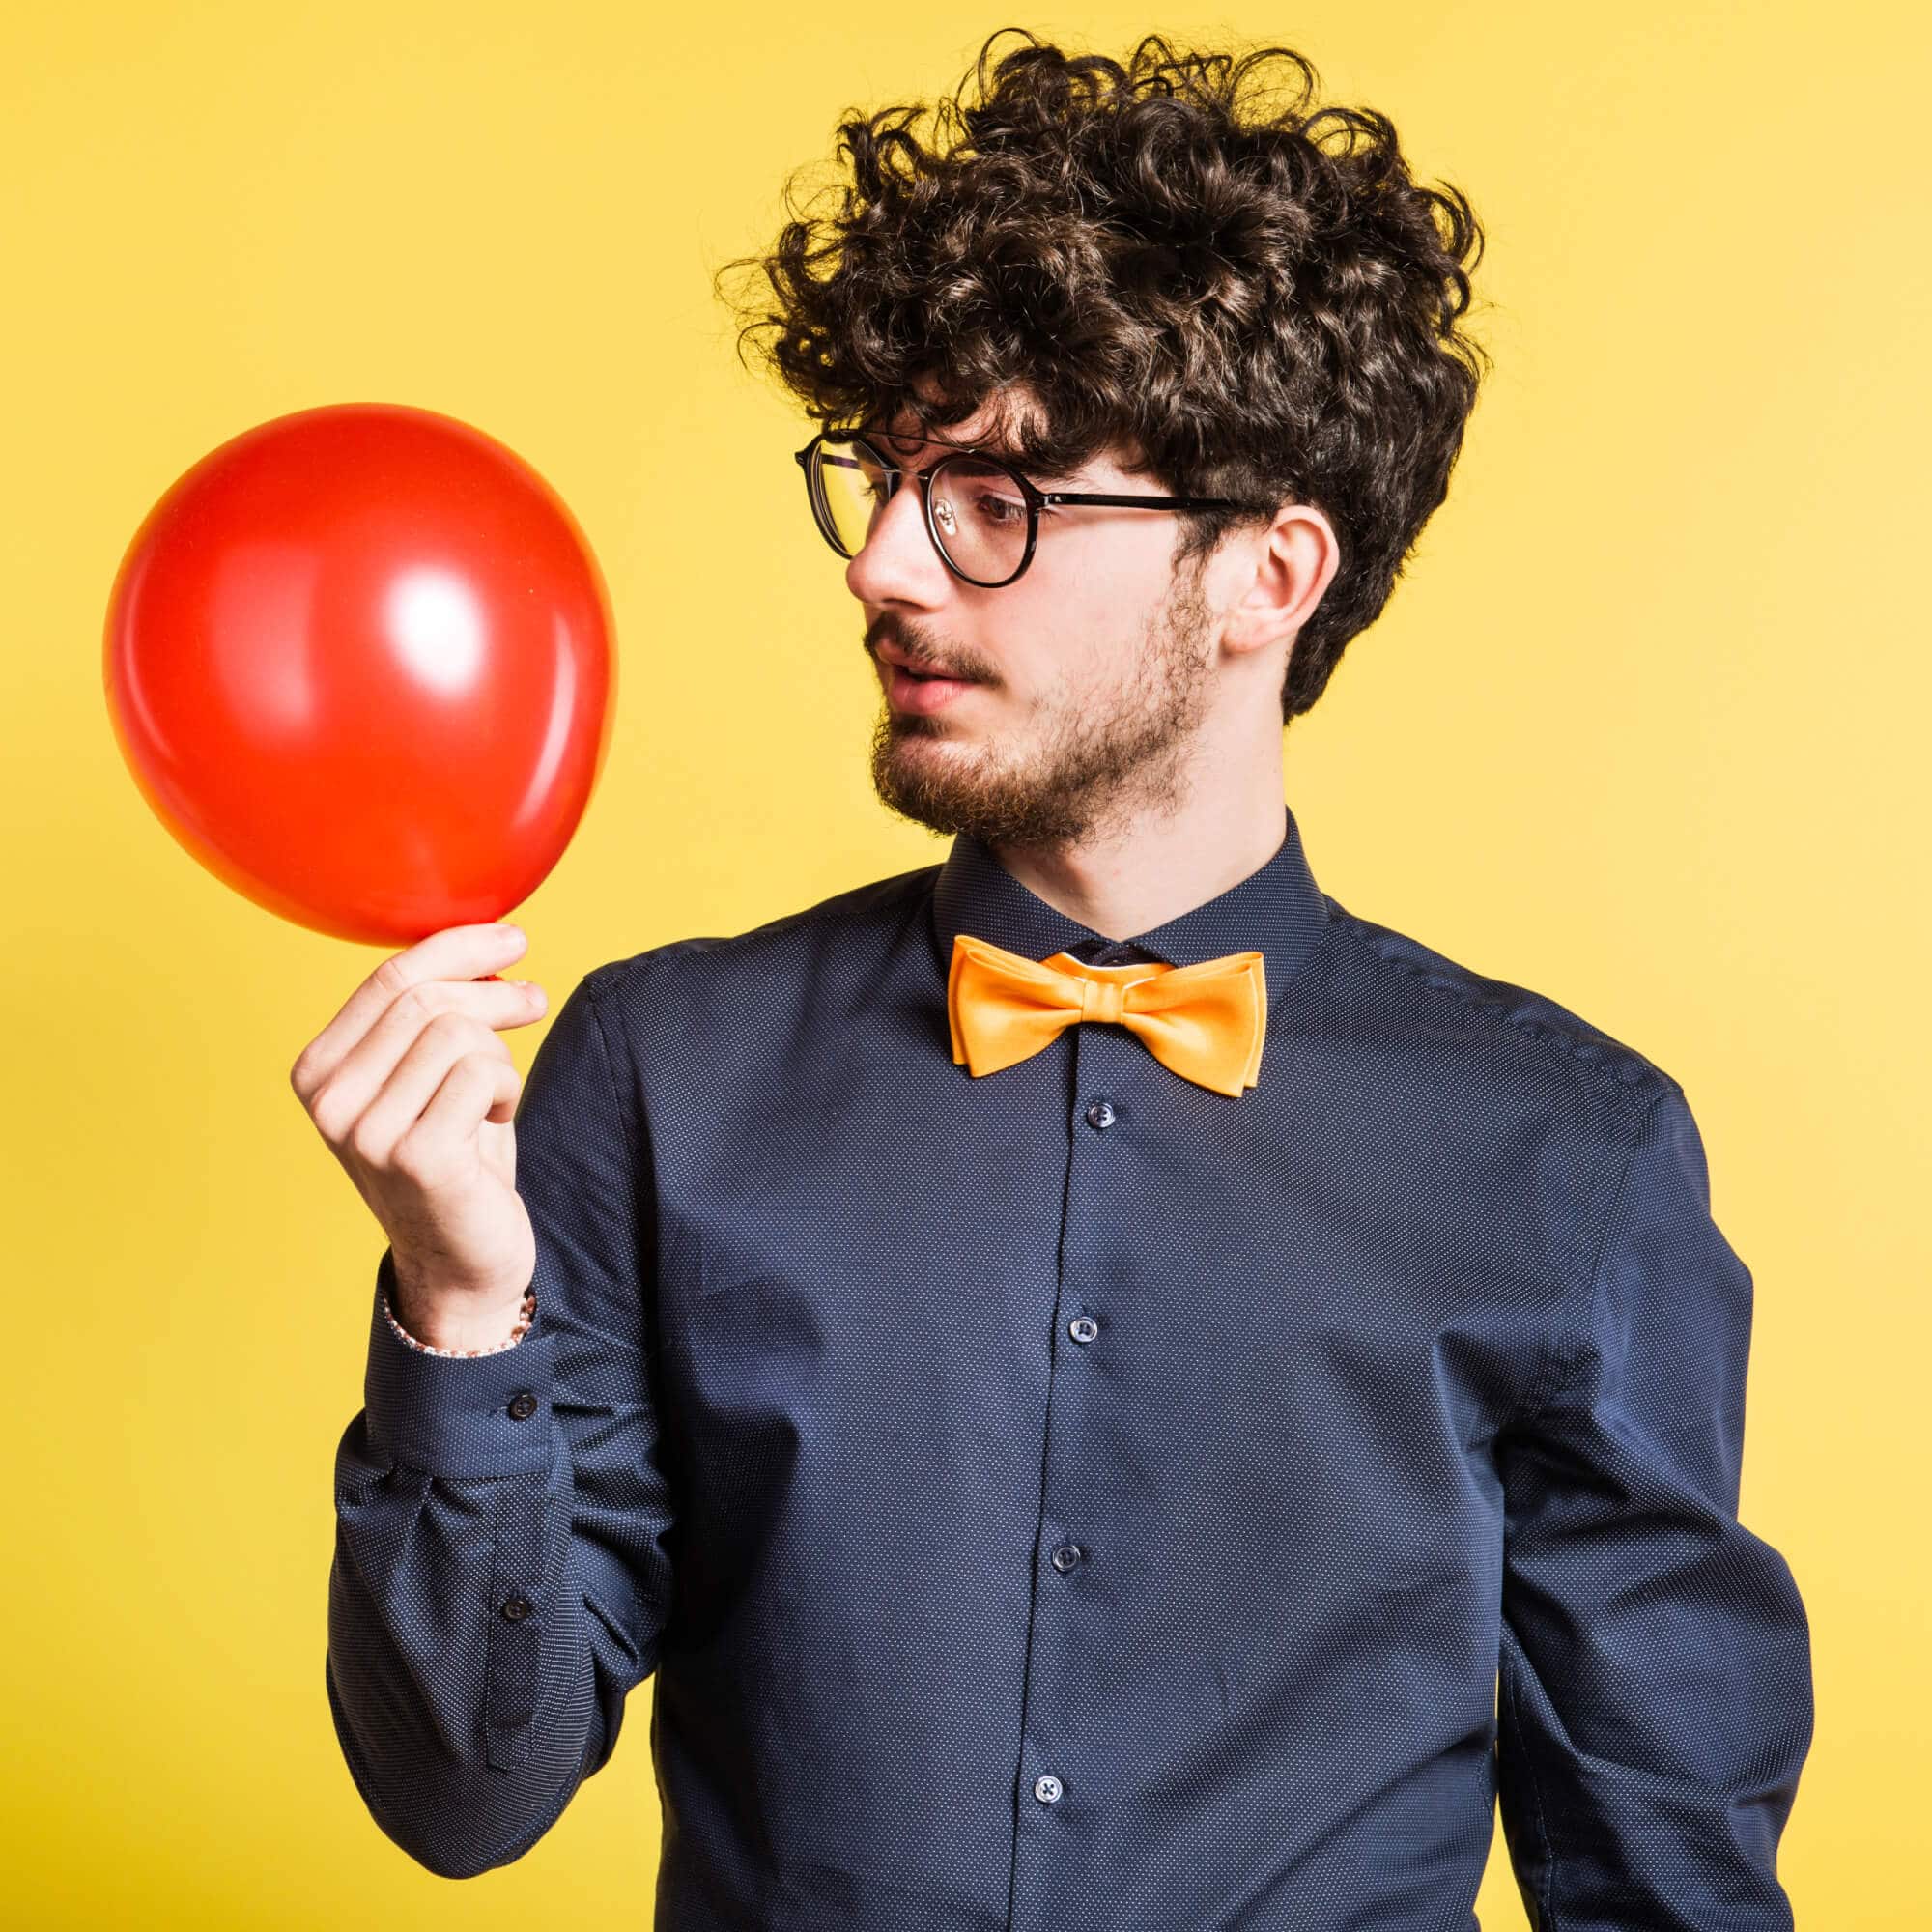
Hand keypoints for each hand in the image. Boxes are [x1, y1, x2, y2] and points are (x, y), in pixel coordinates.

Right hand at [291, 922, 548, 1348]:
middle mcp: (329, 1100)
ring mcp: (366, 1132)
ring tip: (493, 1100)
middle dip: (494, 994)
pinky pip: (483, 1075)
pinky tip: (494, 1126)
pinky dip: (507, 1091)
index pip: (390, 977)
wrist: (463, 1261)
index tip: (513, 939)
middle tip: (533, 1003)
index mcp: (318, 1071)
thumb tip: (490, 941)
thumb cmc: (456, 1157)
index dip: (459, 947)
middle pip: (428, 999)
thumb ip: (434, 1014)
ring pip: (458, 1034)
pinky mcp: (415, 1158)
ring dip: (499, 1058)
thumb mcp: (431, 1075)